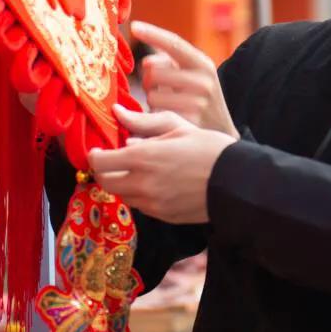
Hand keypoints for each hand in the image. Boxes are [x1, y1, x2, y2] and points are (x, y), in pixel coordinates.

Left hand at [89, 105, 236, 223]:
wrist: (235, 180)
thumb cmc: (209, 147)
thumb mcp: (177, 127)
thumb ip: (143, 123)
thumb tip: (118, 115)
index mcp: (143, 158)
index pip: (101, 162)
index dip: (95, 156)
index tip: (99, 150)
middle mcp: (142, 184)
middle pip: (106, 183)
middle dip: (105, 171)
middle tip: (114, 161)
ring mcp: (152, 204)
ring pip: (122, 196)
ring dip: (123, 183)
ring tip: (138, 170)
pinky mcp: (163, 216)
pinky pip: (141, 205)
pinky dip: (140, 194)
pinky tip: (156, 183)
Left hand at [132, 20, 237, 136]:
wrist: (221, 130)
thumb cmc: (198, 97)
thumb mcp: (193, 74)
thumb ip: (169, 63)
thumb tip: (146, 62)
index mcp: (203, 64)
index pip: (174, 44)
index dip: (152, 34)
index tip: (134, 27)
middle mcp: (203, 81)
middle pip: (154, 72)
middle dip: (148, 79)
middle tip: (159, 87)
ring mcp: (197, 103)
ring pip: (152, 95)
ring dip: (152, 99)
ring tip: (167, 103)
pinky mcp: (188, 123)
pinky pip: (156, 114)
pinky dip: (155, 114)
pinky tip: (169, 116)